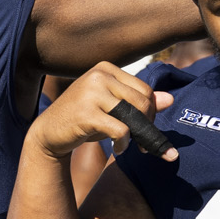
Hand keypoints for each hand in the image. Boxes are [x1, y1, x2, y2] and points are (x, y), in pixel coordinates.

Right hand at [26, 63, 169, 160]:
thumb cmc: (84, 119)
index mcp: (106, 69)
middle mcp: (99, 75)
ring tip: (127, 146)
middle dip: (147, 126)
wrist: (49, 132)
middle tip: (140, 143)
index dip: (150, 113)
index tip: (143, 130)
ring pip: (133, 115)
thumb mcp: (112, 108)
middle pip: (143, 101)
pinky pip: (121, 129)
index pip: (144, 90)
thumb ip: (138, 103)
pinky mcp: (86, 112)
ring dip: (137, 136)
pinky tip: (117, 149)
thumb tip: (170, 99)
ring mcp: (91, 92)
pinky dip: (124, 143)